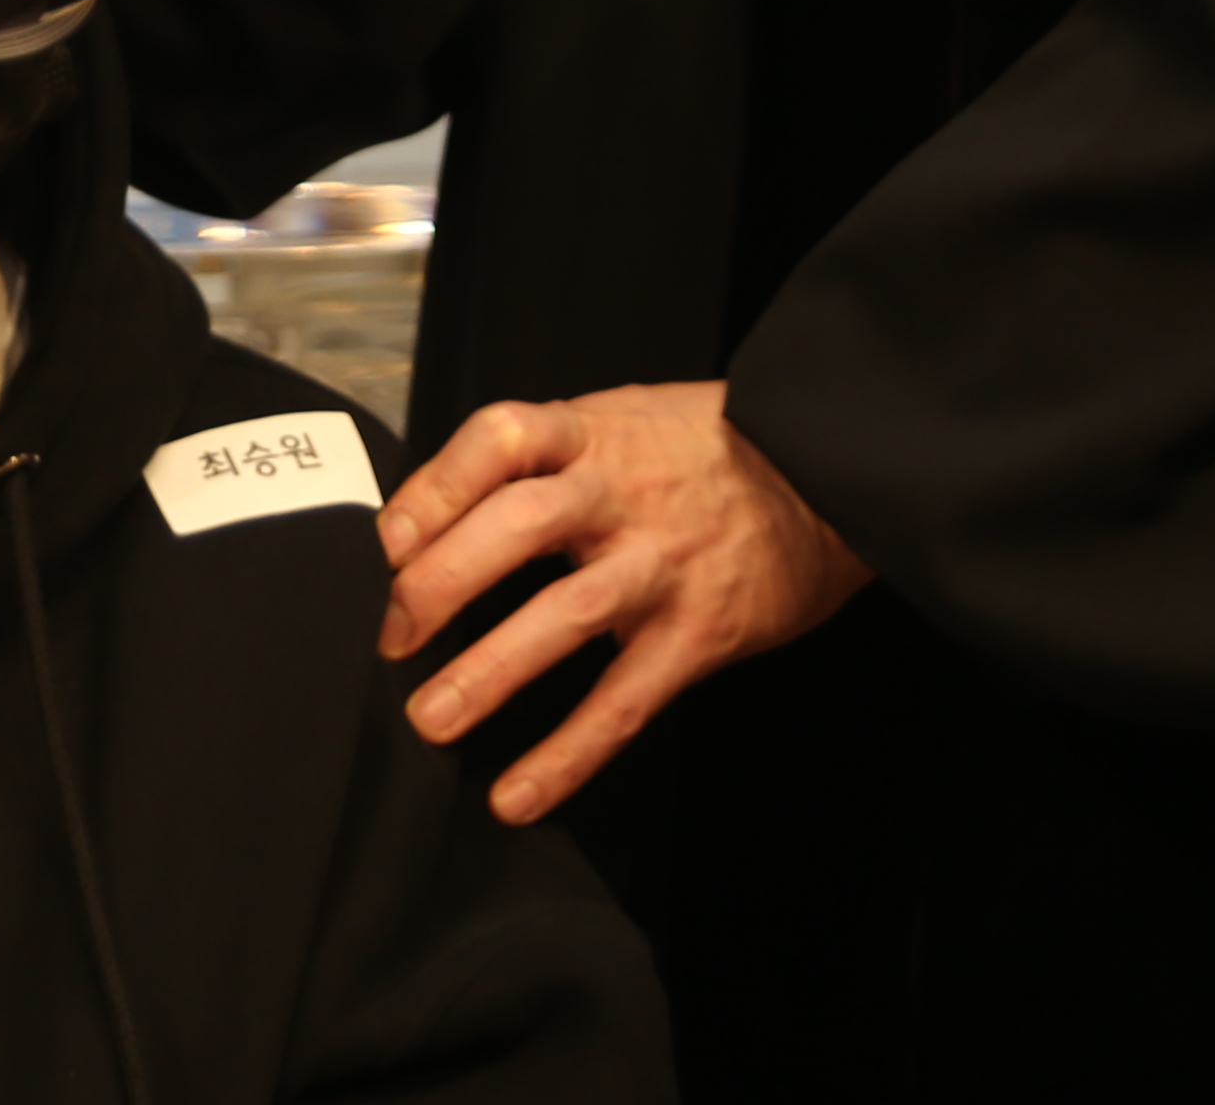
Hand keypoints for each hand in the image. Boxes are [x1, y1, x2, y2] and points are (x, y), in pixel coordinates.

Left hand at [373, 383, 869, 824]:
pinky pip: (625, 700)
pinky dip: (568, 754)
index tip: (386, 540)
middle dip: (441, 581)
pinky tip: (519, 794)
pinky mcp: (698, 634)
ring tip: (431, 719)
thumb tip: (429, 519)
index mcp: (592, 433)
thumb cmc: (701, 451)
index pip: (498, 440)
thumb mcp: (617, 420)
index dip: (435, 487)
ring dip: (489, 670)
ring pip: (565, 614)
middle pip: (517, 524)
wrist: (828, 473)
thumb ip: (538, 459)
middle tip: (389, 636)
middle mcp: (621, 493)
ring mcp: (661, 564)